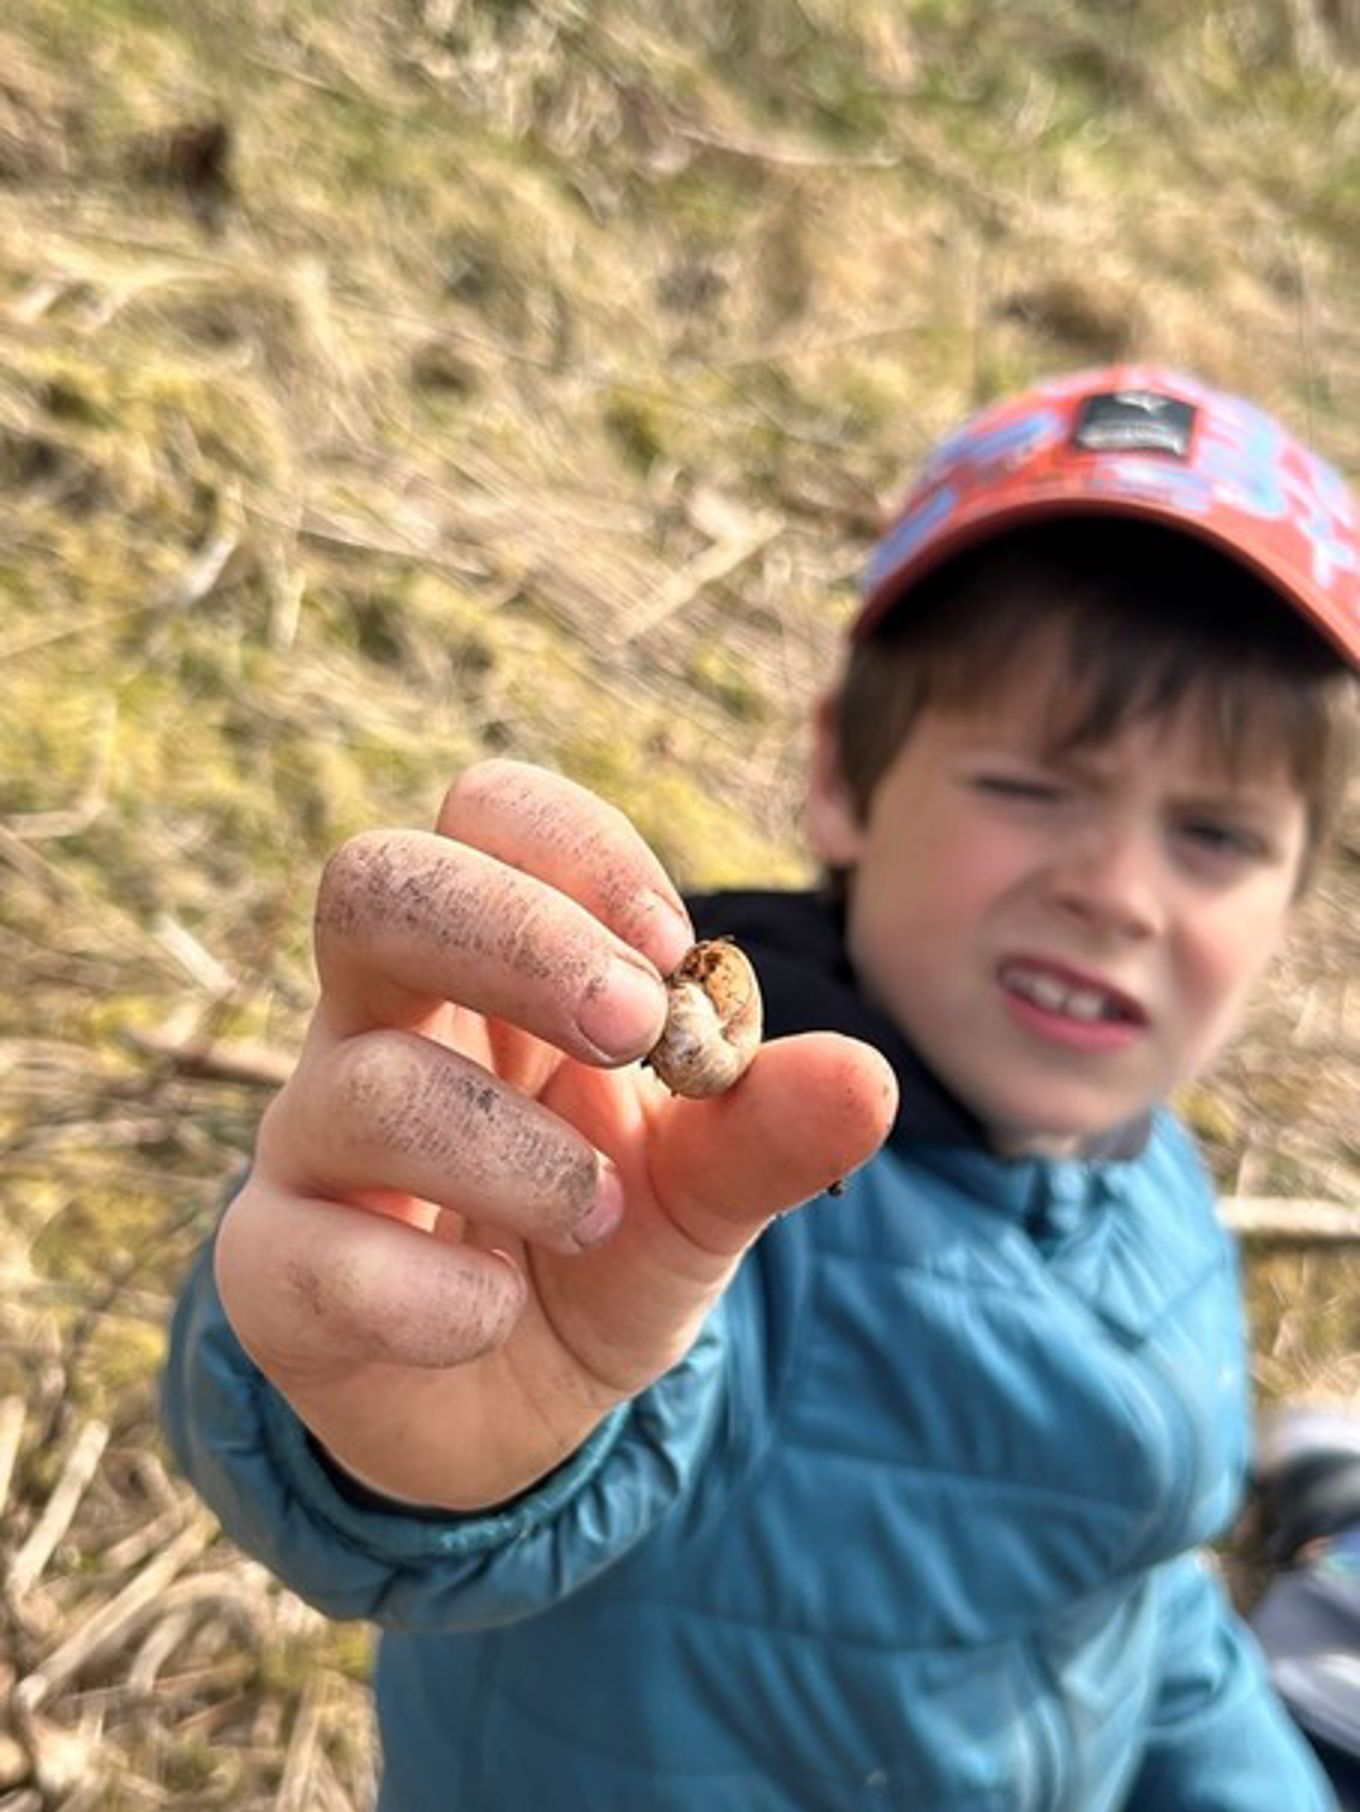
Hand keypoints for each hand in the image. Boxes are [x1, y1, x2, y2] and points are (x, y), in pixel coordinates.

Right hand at [214, 761, 896, 1508]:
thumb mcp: (704, 1188)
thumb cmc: (598, 1246)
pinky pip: (314, 1259)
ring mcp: (311, 1144)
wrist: (515, 1402)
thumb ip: (769, 1128)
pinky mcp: (271, 1274)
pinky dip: (436, 1297)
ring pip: (365, 1084)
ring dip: (514, 1153)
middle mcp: (379, 1023)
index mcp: (484, 966)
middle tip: (629, 1027)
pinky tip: (497, 1315)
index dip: (575, 850)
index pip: (484, 812)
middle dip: (518, 939)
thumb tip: (868, 1078)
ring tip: (601, 1210)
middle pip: (373, 882)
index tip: (672, 952)